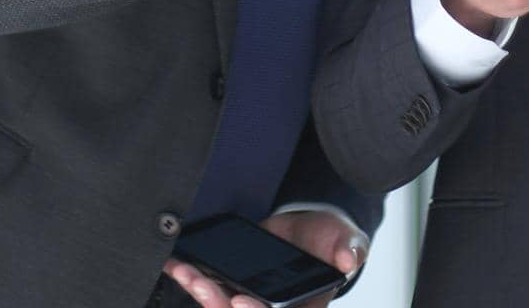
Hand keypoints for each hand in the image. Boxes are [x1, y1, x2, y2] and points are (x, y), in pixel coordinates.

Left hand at [161, 209, 366, 307]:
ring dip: (203, 294)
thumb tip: (348, 259)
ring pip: (222, 306)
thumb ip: (350, 249)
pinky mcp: (234, 282)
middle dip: (220, 305)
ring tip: (189, 275)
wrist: (311, 227)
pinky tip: (178, 265)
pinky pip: (211, 285)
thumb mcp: (347, 240)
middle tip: (205, 286)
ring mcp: (251, 296)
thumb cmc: (333, 241)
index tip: (242, 301)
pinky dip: (192, 276)